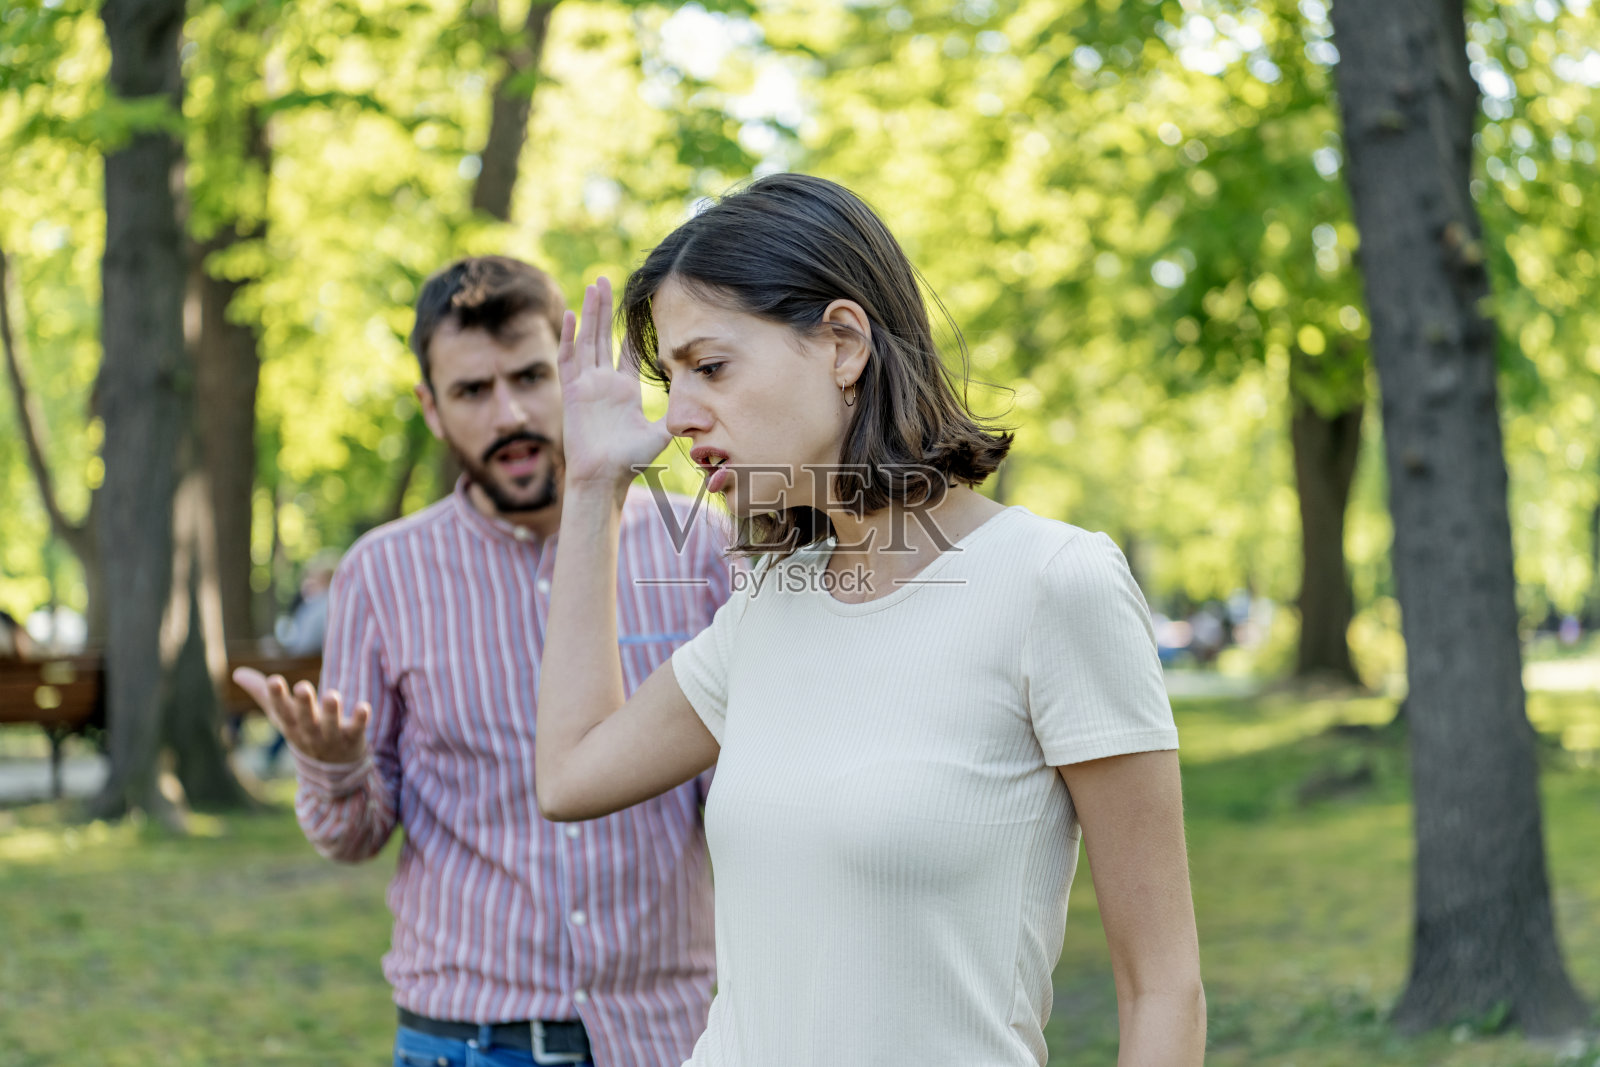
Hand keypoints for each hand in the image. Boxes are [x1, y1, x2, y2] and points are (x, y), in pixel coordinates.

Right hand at [233, 667, 369, 764]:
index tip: (274, 680)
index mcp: (291, 725)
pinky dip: (360, 719)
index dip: (277, 697)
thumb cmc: (303, 732)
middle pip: (305, 720)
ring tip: (332, 695)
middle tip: (302, 687)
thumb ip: (263, 694)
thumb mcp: (282, 716)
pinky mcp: (353, 739)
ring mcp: (331, 738)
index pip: (281, 711)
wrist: (332, 770)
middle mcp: (310, 732)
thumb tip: (237, 673)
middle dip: (304, 705)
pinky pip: (357, 730)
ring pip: (330, 725)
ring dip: (331, 711)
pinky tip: (363, 706)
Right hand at [556, 277, 672, 494]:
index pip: (626, 351)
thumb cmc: (631, 461)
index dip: (629, 329)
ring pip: (587, 340)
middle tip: (604, 280)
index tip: (634, 306)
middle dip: (604, 308)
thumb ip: (677, 418)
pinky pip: (569, 359)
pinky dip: (569, 336)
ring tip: (592, 286)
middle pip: (602, 336)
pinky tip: (572, 314)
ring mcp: (586, 385)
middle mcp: (603, 383)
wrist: (605, 477)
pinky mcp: (572, 392)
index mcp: (624, 390)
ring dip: (589, 313)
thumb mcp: (660, 434)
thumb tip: (704, 410)